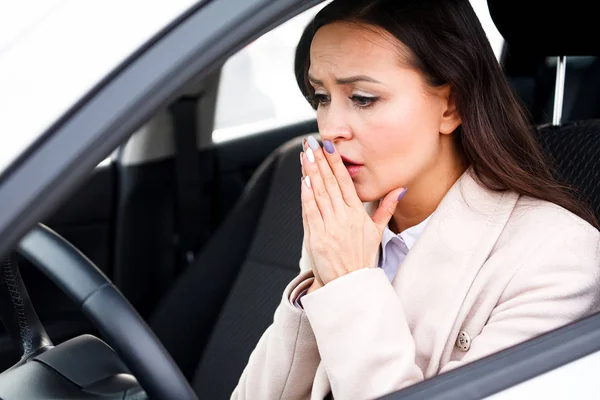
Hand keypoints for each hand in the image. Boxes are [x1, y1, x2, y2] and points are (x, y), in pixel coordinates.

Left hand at [300, 135, 406, 285]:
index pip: (345, 182)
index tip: (328, 147)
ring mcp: (331, 227)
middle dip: (320, 161)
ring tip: (305, 155)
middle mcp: (345, 217)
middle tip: (312, 143)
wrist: (351, 284)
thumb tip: (400, 189)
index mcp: (358, 214)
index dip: (336, 163)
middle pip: (331, 183)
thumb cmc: (362, 258)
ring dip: (311, 172)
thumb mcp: (377, 232)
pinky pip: (311, 212)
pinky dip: (307, 195)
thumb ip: (386, 208)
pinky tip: (303, 180)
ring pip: (320, 193)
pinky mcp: (318, 237)